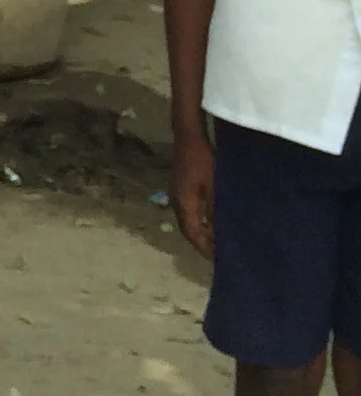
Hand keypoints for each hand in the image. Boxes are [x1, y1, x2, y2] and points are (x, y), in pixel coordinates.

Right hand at [172, 127, 215, 258]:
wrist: (187, 135)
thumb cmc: (203, 160)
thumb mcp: (214, 186)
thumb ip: (215, 209)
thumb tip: (219, 232)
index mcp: (184, 203)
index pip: (192, 233)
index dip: (203, 247)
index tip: (217, 260)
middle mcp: (176, 201)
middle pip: (187, 228)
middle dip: (200, 242)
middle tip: (217, 253)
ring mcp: (176, 193)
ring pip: (186, 220)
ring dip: (199, 231)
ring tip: (214, 240)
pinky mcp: (179, 186)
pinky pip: (187, 210)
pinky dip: (197, 220)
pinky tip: (208, 220)